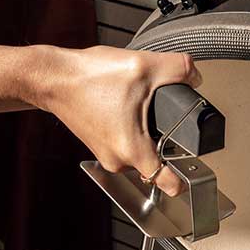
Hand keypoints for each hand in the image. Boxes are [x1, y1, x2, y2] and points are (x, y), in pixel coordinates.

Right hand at [37, 46, 202, 196]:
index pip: (169, 183)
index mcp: (132, 150)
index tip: (193, 170)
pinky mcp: (100, 145)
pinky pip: (126, 144)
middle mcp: (118, 159)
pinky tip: (127, 107)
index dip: (187, 178)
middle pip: (157, 164)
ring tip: (142, 107)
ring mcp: (107, 154)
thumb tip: (196, 77)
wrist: (53, 76)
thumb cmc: (87, 77)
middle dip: (165, 142)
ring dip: (147, 134)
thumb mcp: (144, 65)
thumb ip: (180, 70)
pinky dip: (132, 129)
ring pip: (141, 152)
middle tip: (165, 117)